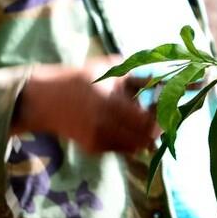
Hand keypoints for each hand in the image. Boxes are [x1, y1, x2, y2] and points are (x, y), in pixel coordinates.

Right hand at [11, 58, 159, 153]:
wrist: (43, 100)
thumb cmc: (80, 78)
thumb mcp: (109, 70)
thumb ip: (139, 74)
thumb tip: (169, 78)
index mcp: (109, 101)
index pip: (148, 118)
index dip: (165, 113)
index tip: (173, 104)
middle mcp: (103, 124)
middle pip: (147, 135)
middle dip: (161, 125)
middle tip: (166, 113)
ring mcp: (98, 139)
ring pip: (138, 145)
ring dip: (149, 134)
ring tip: (150, 119)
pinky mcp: (93, 148)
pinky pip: (124, 148)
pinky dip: (133, 138)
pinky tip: (129, 125)